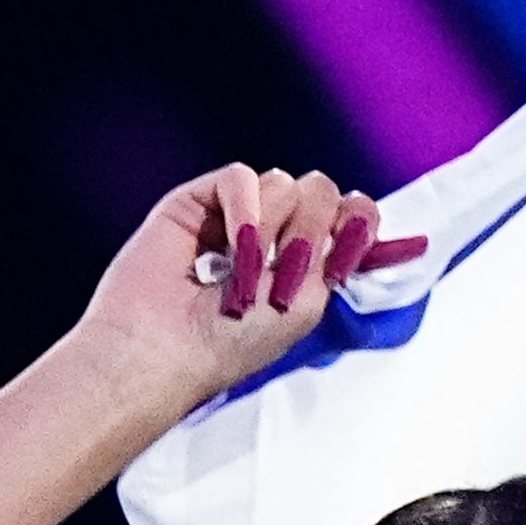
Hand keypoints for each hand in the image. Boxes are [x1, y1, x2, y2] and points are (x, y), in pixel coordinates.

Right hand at [70, 161, 429, 419]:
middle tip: (280, 273)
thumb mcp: (307, 303)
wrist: (165, 348)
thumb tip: (359, 208)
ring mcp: (238, 216)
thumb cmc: (231, 342)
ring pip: (284, 182)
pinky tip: (231, 245)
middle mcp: (275, 235)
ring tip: (242, 272)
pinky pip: (242, 176)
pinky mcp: (200, 201)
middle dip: (311, 231)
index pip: (351, 215)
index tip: (356, 245)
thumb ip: (338, 253)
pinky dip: (244, 208)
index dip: (359, 221)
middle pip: (322, 191)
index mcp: (305, 264)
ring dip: (272, 229)